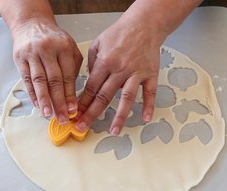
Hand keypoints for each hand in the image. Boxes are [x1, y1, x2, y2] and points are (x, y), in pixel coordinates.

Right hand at [11, 18, 82, 123]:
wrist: (31, 23)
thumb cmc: (53, 38)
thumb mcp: (69, 47)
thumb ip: (73, 66)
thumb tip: (73, 93)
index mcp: (64, 47)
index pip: (68, 75)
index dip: (70, 94)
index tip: (73, 109)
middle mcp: (48, 50)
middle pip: (54, 80)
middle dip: (59, 101)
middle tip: (63, 117)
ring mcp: (32, 54)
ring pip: (39, 81)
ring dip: (44, 100)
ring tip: (48, 114)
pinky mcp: (20, 58)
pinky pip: (27, 79)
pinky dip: (32, 93)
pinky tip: (37, 104)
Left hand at [75, 14, 166, 135]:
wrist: (144, 24)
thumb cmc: (120, 32)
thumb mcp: (98, 43)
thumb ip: (91, 63)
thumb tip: (89, 83)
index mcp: (105, 62)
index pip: (91, 88)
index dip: (82, 103)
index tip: (76, 115)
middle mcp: (120, 69)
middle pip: (104, 97)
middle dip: (92, 114)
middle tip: (83, 127)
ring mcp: (136, 73)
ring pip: (126, 98)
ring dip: (119, 116)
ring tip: (114, 131)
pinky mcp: (150, 74)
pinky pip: (150, 92)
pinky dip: (149, 106)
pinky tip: (145, 118)